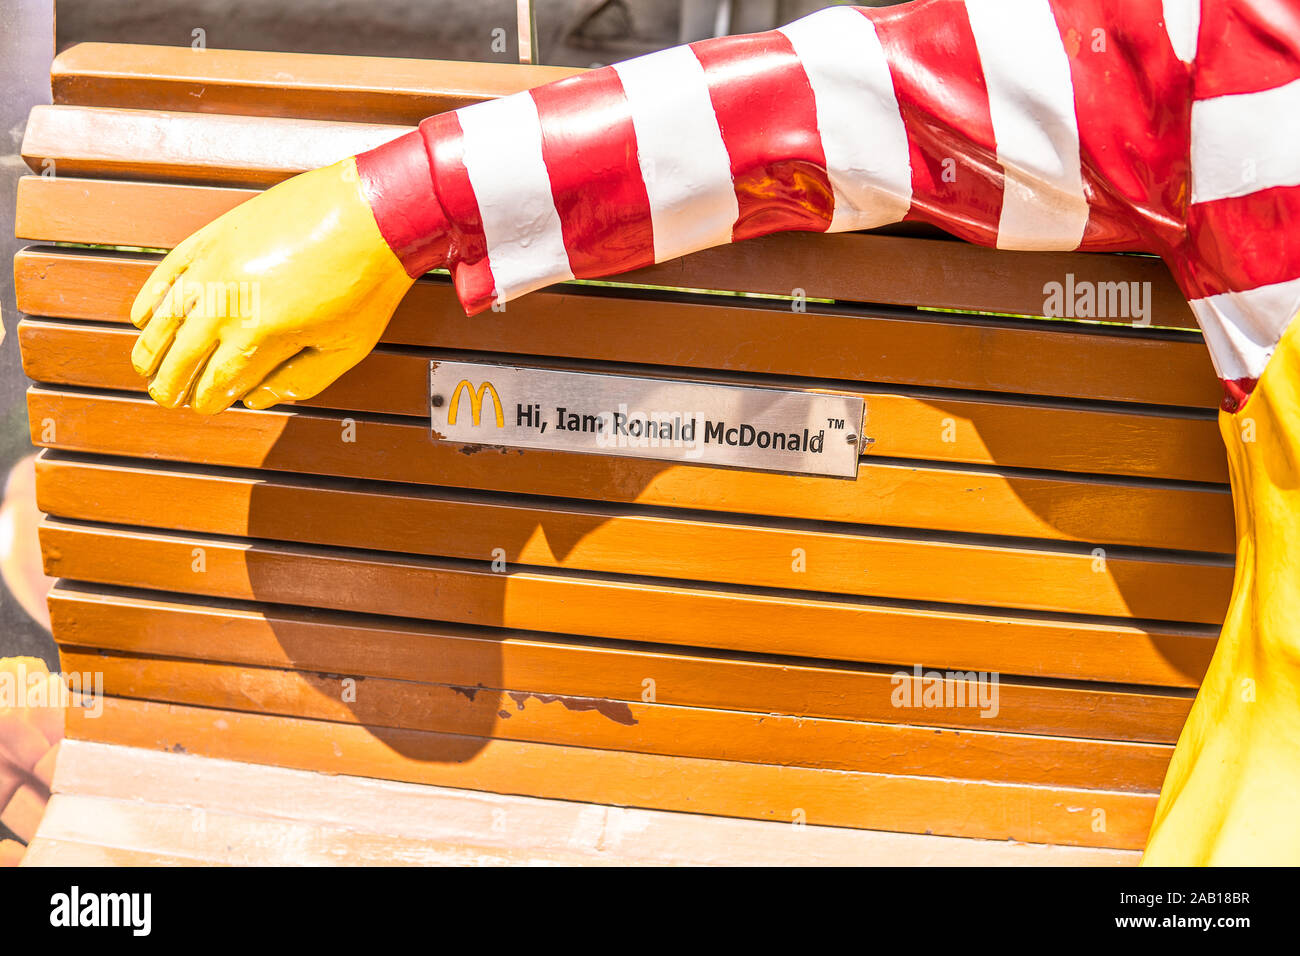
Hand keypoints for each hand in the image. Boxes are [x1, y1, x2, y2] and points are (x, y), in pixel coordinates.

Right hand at [129, 158, 415, 413]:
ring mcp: (216, 264)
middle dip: (170, 382)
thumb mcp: (343, 348)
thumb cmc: (365, 286)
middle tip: (165, 398)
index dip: (206, 399)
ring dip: (151, 346)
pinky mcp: (215, 234)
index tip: (203, 407)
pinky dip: (152, 296)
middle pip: (182, 353)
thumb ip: (298, 380)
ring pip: (166, 315)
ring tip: (146, 367)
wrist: (372, 215)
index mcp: (260, 334)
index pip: (217, 380)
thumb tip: (255, 400)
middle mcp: (228, 300)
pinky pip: (170, 270)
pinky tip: (141, 317)